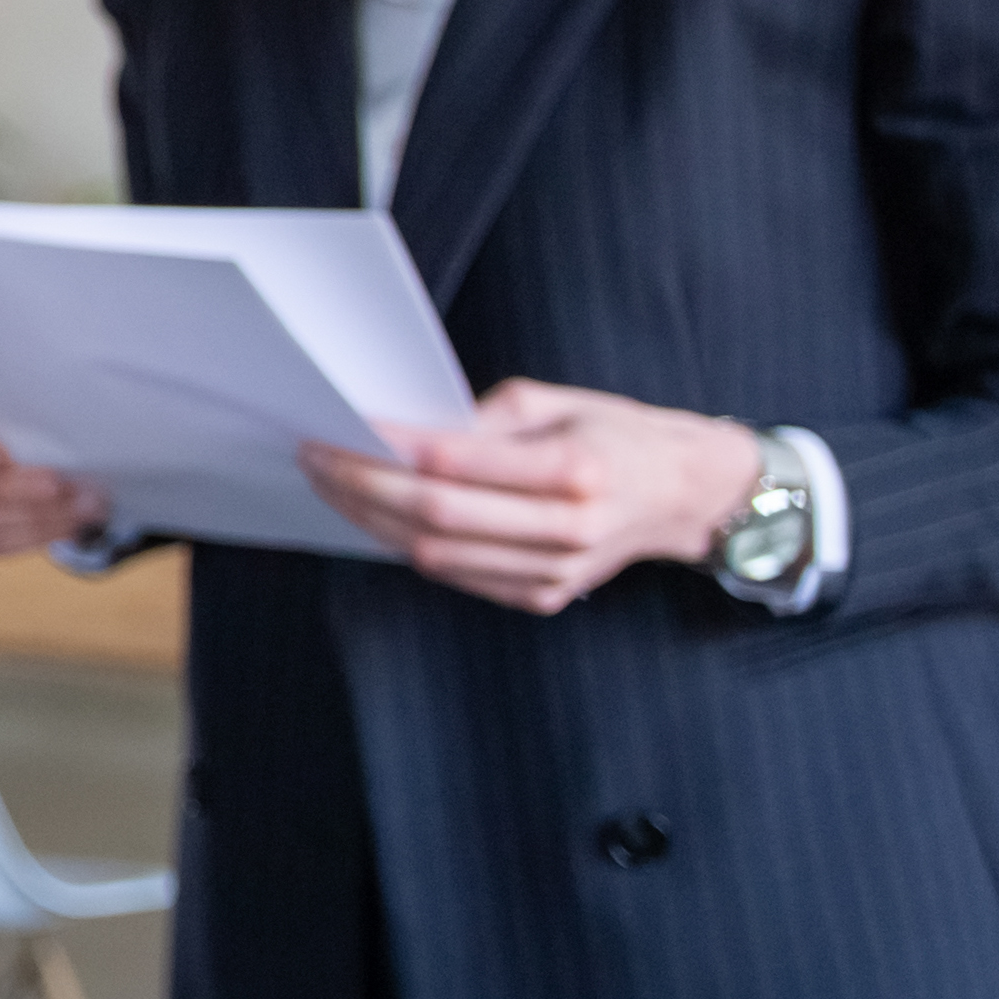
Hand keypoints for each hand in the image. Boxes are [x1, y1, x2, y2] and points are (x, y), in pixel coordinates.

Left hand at [301, 379, 759, 614]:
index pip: (456, 463)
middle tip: (313, 455)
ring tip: (329, 483)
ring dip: (370, 519)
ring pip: (436, 553)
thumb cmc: (615, 435)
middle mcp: (569, 527)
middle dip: (361, 484)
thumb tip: (401, 433)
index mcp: (576, 469)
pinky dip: (406, 544)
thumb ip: (481, 419)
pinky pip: (457, 575)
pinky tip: (374, 514)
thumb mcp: (556, 402)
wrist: (685, 495)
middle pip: (436, 515)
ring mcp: (558, 571)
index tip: (338, 424)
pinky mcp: (545, 595)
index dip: (388, 447)